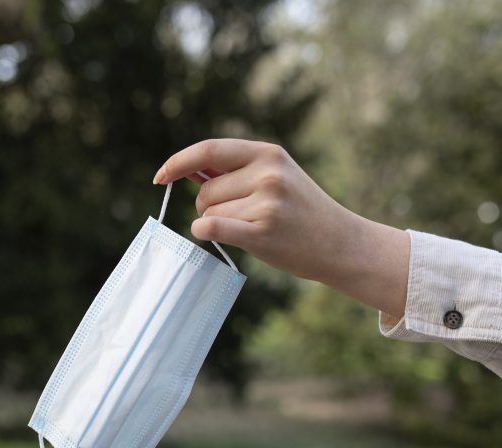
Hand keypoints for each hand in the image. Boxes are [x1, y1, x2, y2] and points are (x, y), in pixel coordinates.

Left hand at [153, 138, 409, 318]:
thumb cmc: (301, 213)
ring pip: (208, 213)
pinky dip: (203, 232)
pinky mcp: (263, 231)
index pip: (208, 150)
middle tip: (237, 217)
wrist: (340, 243)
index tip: (161, 177)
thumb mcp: (276, 177)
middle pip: (205, 191)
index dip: (178, 162)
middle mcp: (267, 173)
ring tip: (251, 228)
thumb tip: (187, 170)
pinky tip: (210, 234)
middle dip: (207, 206)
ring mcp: (266, 202)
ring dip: (216, 223)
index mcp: (268, 153)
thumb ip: (235, 171)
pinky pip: (211, 227)